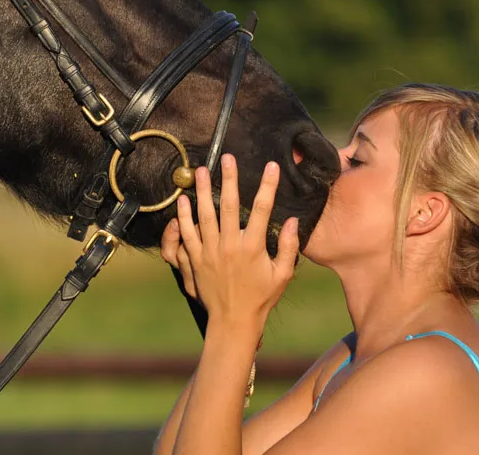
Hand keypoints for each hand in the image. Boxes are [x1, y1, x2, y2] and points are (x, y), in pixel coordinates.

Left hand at [160, 154, 298, 329]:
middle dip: (228, 179)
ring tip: (201, 171)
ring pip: (204, 215)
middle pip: (229, 205)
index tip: (272, 167)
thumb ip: (290, 247)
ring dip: (202, 191)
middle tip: (226, 158)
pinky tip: (184, 200)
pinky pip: (187, 234)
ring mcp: (210, 252)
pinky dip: (183, 216)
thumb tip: (294, 221)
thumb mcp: (283, 274)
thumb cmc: (261, 298)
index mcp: (253, 248)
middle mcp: (230, 246)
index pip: (263, 209)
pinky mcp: (195, 260)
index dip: (268, 186)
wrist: (233, 321)